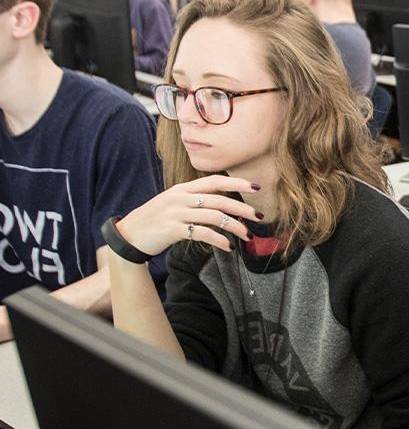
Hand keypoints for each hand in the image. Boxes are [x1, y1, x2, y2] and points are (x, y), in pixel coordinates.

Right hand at [114, 175, 262, 256]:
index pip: (214, 181)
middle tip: (259, 216)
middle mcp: (180, 198)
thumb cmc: (155, 220)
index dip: (237, 183)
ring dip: (235, 227)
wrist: (129, 236)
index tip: (256, 187)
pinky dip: (219, 240)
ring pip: (215, 217)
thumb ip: (194, 199)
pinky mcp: (173, 230)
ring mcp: (176, 213)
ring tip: (248, 236)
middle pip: (219, 200)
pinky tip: (229, 248)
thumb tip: (223, 203)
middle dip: (243, 208)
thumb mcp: (173, 202)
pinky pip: (203, 234)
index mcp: (182, 189)